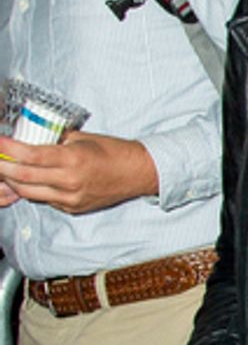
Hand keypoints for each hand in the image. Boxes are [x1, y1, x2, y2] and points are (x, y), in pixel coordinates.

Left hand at [0, 131, 157, 213]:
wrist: (137, 174)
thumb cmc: (113, 151)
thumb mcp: (82, 138)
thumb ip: (54, 139)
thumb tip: (30, 136)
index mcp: (73, 159)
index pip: (30, 156)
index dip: (8, 149)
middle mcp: (70, 182)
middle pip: (23, 177)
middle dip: (2, 167)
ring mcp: (70, 199)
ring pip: (28, 192)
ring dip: (12, 181)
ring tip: (4, 170)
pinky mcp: (72, 208)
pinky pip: (44, 199)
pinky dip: (30, 189)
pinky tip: (25, 180)